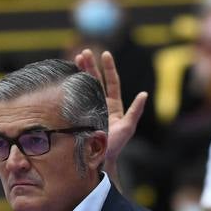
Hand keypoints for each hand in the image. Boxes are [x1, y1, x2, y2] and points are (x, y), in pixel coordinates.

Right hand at [74, 48, 146, 165]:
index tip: (105, 54)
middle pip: (96, 80)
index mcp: (113, 104)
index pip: (111, 82)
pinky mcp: (78, 112)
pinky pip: (74, 96)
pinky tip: (66, 76)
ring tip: (76, 58)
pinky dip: (70, 86)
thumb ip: (136, 110)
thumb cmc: (115, 144)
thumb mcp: (128, 127)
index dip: (108, 68)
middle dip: (90, 65)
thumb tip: (144, 94)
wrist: (98, 158)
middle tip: (84, 52)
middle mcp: (101, 103)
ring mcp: (88, 107)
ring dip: (80, 72)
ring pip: (84, 85)